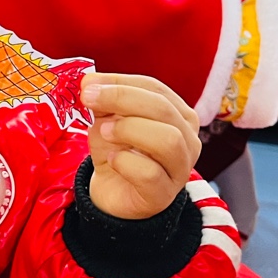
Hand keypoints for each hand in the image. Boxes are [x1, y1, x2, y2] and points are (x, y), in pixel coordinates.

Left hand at [81, 74, 200, 219]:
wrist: (112, 195)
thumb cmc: (117, 153)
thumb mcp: (107, 121)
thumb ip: (103, 102)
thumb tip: (90, 82)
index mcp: (178, 114)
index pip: (155, 88)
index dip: (121, 82)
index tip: (89, 83)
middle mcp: (188, 139)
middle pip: (162, 109)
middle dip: (121, 98)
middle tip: (89, 99)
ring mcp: (180, 169)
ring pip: (168, 139)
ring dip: (129, 129)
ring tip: (104, 132)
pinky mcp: (163, 194)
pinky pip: (150, 173)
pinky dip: (125, 162)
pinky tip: (110, 160)